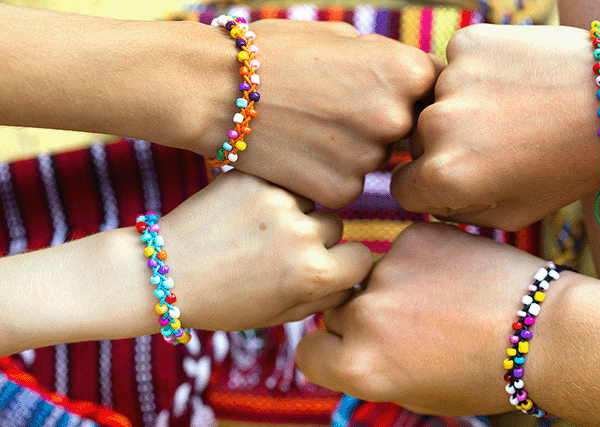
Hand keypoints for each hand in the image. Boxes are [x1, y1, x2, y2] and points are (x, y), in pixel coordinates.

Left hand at [158, 171, 372, 330]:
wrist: (165, 272)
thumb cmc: (225, 302)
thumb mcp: (282, 314)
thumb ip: (328, 297)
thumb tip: (359, 276)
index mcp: (315, 275)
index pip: (362, 258)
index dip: (346, 265)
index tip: (326, 266)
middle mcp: (303, 235)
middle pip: (337, 226)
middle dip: (317, 238)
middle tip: (277, 251)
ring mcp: (278, 201)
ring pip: (311, 200)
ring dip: (295, 211)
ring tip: (257, 230)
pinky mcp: (255, 177)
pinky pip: (283, 181)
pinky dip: (271, 192)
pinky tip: (245, 211)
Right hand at [177, 19, 440, 208]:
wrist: (213, 87)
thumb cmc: (276, 54)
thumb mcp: (343, 40)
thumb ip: (390, 65)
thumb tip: (419, 86)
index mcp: (407, 70)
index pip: (438, 93)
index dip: (416, 96)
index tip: (390, 96)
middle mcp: (398, 117)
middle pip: (412, 132)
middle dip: (388, 125)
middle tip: (341, 113)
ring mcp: (370, 158)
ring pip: (378, 160)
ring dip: (355, 151)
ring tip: (311, 129)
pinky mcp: (340, 191)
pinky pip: (349, 185)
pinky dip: (329, 175)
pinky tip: (298, 154)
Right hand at [296, 223, 571, 415]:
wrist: (546, 332)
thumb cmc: (487, 374)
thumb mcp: (415, 392)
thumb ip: (368, 367)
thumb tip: (341, 339)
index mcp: (360, 368)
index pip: (309, 352)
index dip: (330, 350)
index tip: (352, 348)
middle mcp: (364, 319)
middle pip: (335, 310)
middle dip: (360, 316)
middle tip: (409, 323)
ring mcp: (387, 270)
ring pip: (368, 275)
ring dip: (391, 284)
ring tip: (442, 298)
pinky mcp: (414, 236)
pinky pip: (401, 248)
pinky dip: (420, 259)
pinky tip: (456, 274)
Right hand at [391, 24, 599, 229]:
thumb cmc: (570, 166)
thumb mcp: (513, 215)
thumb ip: (456, 211)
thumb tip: (425, 192)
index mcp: (446, 176)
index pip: (404, 188)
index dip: (431, 188)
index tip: (460, 179)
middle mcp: (437, 125)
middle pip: (416, 143)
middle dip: (444, 148)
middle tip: (495, 143)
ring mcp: (451, 78)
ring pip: (434, 101)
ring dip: (460, 108)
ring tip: (511, 111)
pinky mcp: (468, 43)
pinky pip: (455, 65)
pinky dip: (476, 73)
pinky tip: (513, 82)